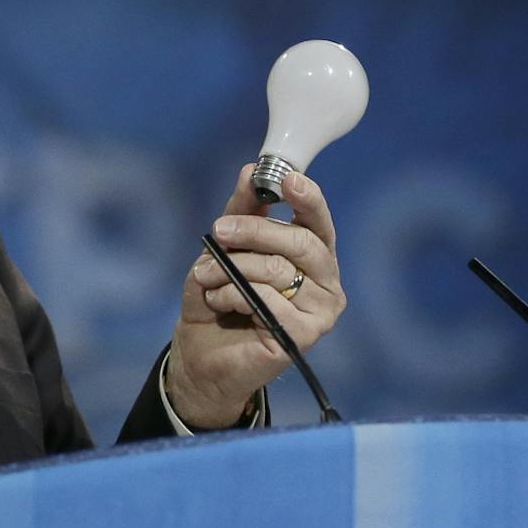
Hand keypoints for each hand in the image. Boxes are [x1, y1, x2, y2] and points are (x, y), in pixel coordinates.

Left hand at [166, 165, 343, 427]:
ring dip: (233, 269)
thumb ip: (241, 211)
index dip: (307, 197)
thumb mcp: (224, 248)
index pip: (318, 219)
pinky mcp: (306, 336)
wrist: (201, 355)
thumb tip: (250, 171)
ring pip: (278, 270)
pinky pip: (269, 302)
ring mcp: (321, 311)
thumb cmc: (219, 299)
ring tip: (208, 279)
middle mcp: (326, 280)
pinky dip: (234, 296)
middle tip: (218, 231)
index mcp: (313, 254)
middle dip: (253, 230)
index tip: (286, 180)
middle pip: (298, 241)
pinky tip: (219, 303)